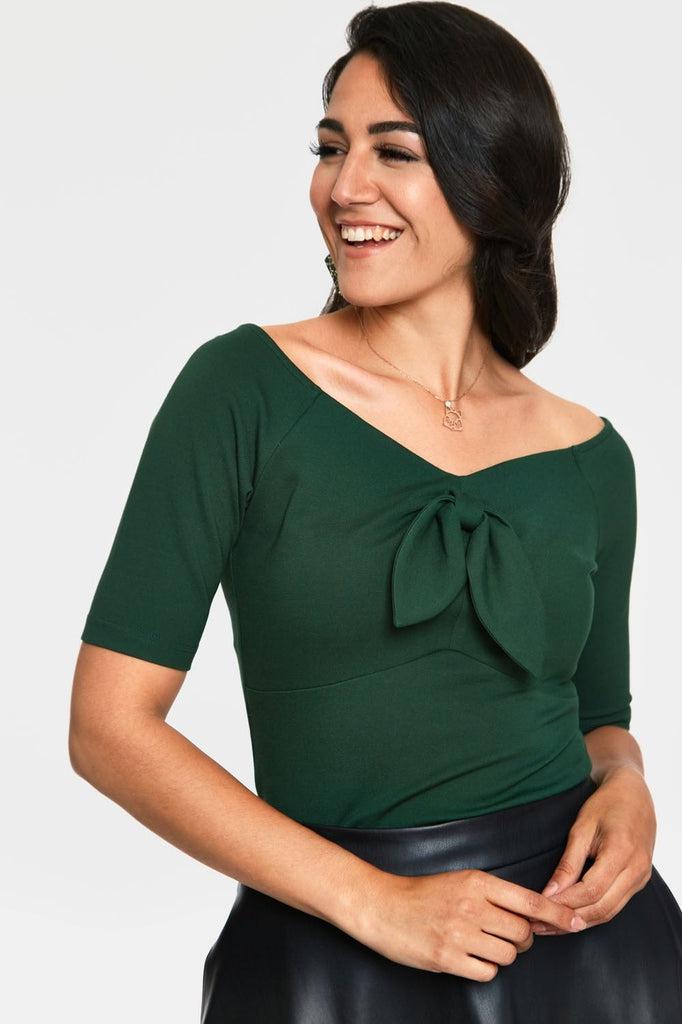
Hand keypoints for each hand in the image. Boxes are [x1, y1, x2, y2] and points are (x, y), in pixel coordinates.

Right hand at [351, 867, 586, 981]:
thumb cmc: (423, 894)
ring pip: (508, 955)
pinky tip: (470, 957)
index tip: (575, 921)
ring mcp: (459, 933)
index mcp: (476, 882)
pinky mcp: (447, 958)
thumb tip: (530, 913)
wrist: (382, 906)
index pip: (528, 899)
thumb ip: (492, 894)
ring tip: (484, 945)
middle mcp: (471, 906)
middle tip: (509, 936)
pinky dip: (484, 968)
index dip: (556, 913)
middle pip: (522, 932)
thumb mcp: (460, 881)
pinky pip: (487, 972)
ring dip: (503, 954)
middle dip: (523, 938)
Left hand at [530, 766, 655, 934]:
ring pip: (609, 912)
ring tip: (549, 926)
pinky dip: (592, 914)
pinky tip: (570, 916)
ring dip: (579, 922)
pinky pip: (615, 906)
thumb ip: (568, 862)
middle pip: (601, 908)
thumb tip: (550, 892)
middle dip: (568, 920)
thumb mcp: (582, 827)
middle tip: (538, 925)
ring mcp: (641, 878)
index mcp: (621, 852)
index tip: (538, 908)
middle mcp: (637, 870)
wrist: (634, 793)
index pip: (591, 890)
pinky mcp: (640, 881)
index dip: (564, 903)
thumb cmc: (605, 804)